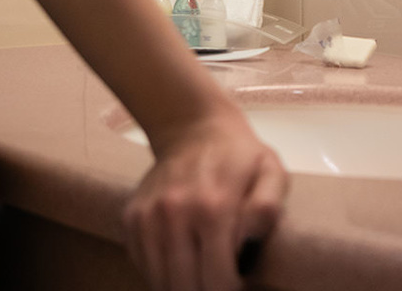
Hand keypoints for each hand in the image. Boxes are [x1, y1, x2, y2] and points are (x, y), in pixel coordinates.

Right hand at [122, 111, 287, 290]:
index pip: (217, 280)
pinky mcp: (131, 217)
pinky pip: (142, 265)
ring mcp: (147, 216)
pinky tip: (180, 262)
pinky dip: (160, 273)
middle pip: (185, 287)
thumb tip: (248, 243)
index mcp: (213, 208)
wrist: (192, 126)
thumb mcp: (270, 173)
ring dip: (181, 286)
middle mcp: (174, 214)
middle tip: (218, 281)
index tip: (238, 282)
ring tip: (200, 275)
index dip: (231, 290)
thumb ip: (267, 209)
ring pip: (160, 281)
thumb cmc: (239, 156)